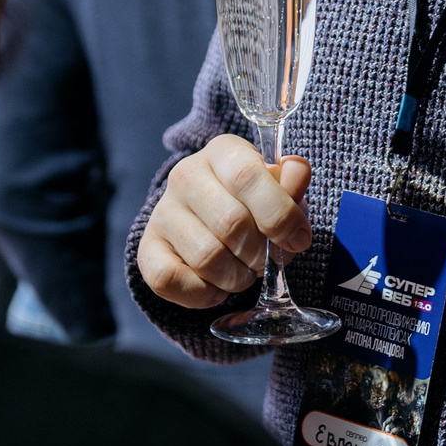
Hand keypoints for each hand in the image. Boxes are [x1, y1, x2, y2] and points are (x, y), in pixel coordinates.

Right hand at [137, 135, 312, 309]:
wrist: (208, 218)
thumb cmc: (252, 202)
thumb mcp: (278, 187)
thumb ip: (291, 182)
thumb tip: (297, 173)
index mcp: (223, 151)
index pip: (248, 176)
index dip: (280, 215)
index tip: (298, 240)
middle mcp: (185, 175)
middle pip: (231, 223)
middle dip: (261, 254)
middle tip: (266, 260)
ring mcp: (162, 212)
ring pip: (206, 257)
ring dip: (237, 278)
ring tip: (243, 271)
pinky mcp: (147, 247)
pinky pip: (171, 280)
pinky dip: (203, 294)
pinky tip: (216, 285)